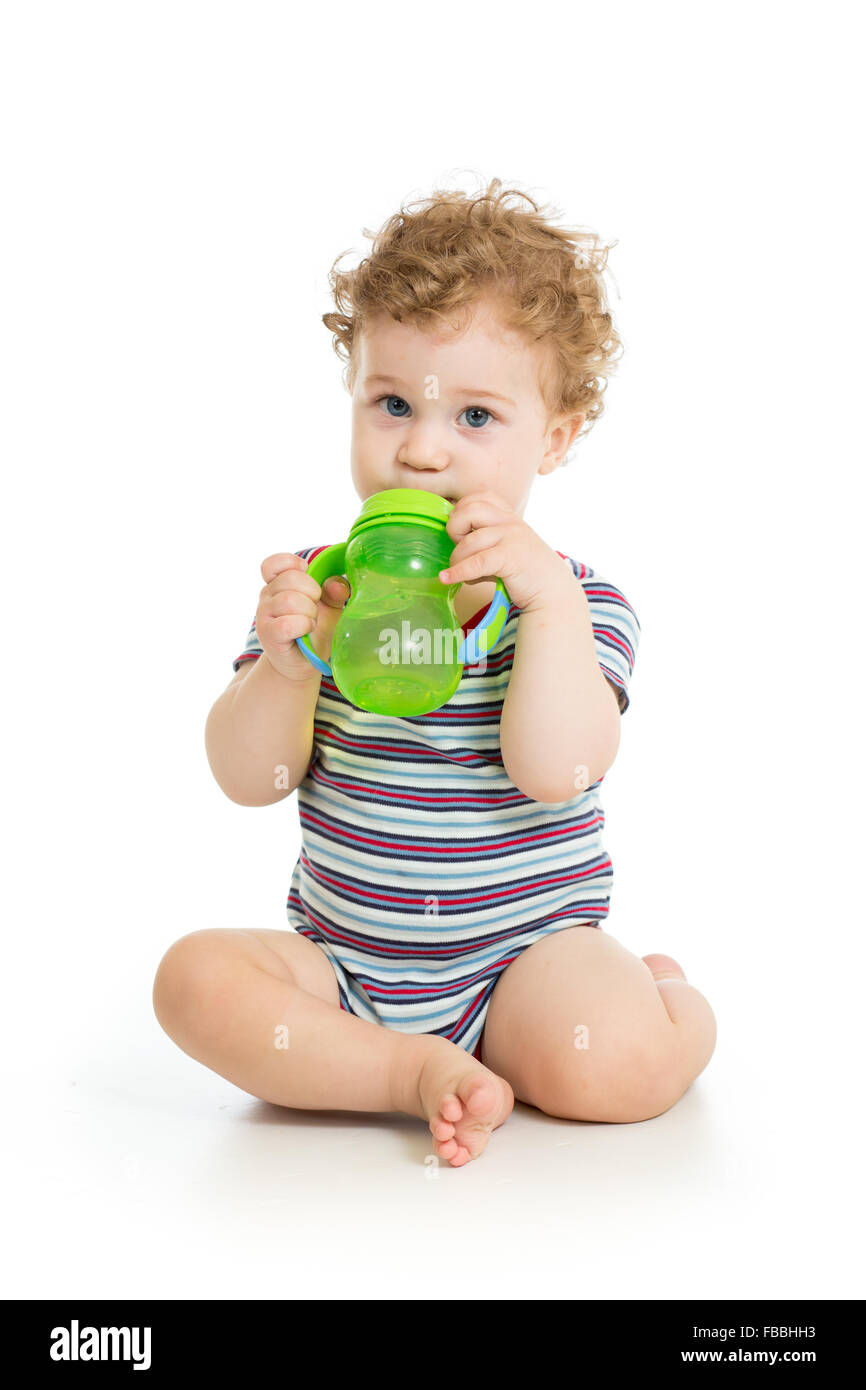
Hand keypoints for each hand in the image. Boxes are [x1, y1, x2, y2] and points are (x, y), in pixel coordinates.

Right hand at [255, 553, 349, 679]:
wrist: (304, 662)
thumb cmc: (315, 631)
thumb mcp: (330, 607)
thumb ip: (334, 592)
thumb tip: (337, 585)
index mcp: (279, 583)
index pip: (273, 563)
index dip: (292, 564)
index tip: (307, 577)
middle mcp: (267, 596)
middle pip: (290, 578)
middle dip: (312, 593)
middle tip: (314, 609)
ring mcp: (264, 615)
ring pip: (289, 600)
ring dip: (309, 612)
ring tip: (311, 622)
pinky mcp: (268, 634)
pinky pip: (287, 623)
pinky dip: (303, 626)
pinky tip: (306, 631)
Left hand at [438, 491, 575, 613]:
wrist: (553, 592)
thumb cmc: (526, 572)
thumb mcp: (508, 546)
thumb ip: (485, 539)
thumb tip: (453, 543)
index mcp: (508, 516)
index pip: (478, 497)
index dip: (461, 511)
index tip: (461, 532)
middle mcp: (510, 522)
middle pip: (468, 510)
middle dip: (454, 529)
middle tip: (460, 549)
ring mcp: (512, 538)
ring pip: (469, 541)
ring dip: (457, 560)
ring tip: (461, 574)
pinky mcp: (511, 558)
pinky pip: (476, 562)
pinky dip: (458, 572)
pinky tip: (447, 578)